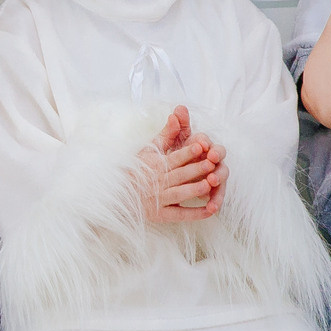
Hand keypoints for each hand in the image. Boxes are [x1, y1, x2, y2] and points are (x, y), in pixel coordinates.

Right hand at [143, 107, 222, 221]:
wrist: (119, 194)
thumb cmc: (138, 169)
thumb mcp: (149, 149)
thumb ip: (166, 134)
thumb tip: (176, 115)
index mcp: (157, 165)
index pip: (174, 158)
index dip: (187, 152)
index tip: (200, 146)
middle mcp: (158, 182)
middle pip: (180, 175)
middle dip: (196, 169)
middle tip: (211, 163)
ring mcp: (160, 199)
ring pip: (180, 194)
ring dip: (195, 190)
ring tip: (209, 184)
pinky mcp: (162, 215)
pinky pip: (180, 215)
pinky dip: (195, 214)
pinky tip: (209, 210)